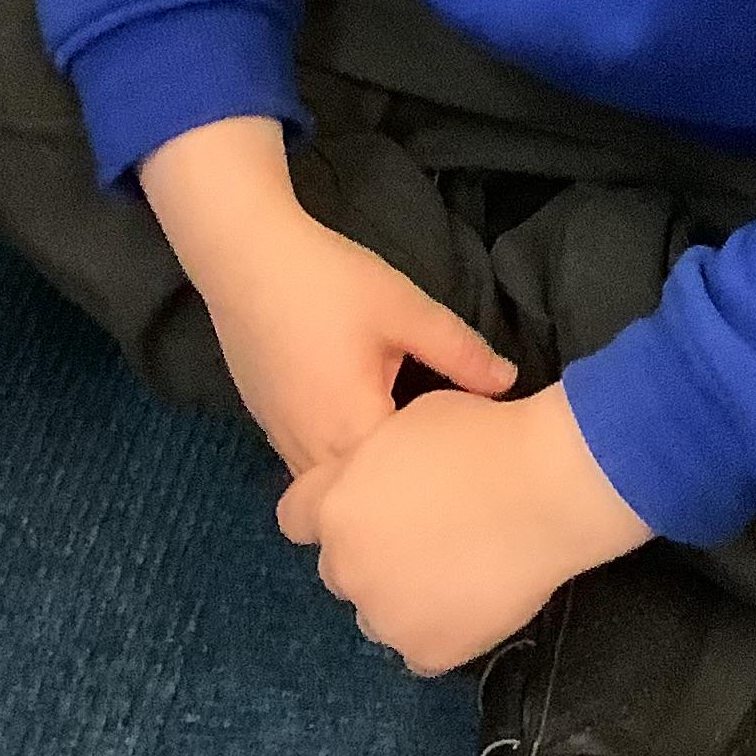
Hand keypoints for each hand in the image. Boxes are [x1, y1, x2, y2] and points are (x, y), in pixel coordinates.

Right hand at [139, 115, 515, 475]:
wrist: (245, 257)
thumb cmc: (329, 282)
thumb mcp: (407, 310)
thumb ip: (460, 353)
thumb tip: (509, 384)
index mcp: (352, 430)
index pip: (407, 482)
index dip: (443, 470)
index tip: (473, 452)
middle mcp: (310, 454)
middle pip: (364, 498)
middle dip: (404, 489)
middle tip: (448, 464)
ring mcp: (282, 444)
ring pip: (333, 487)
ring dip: (368, 481)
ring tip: (412, 459)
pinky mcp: (267, 427)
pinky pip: (311, 467)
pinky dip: (340, 464)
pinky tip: (366, 436)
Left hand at [277, 381, 653, 675]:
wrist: (547, 489)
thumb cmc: (484, 438)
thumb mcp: (409, 423)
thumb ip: (371, 462)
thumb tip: (375, 481)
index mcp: (336, 506)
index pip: (296, 518)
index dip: (330, 509)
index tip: (367, 504)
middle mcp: (346, 566)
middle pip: (340, 568)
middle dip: (370, 553)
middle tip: (425, 534)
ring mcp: (385, 616)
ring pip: (378, 612)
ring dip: (402, 595)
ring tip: (456, 567)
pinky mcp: (426, 652)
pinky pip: (420, 646)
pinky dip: (442, 627)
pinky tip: (474, 596)